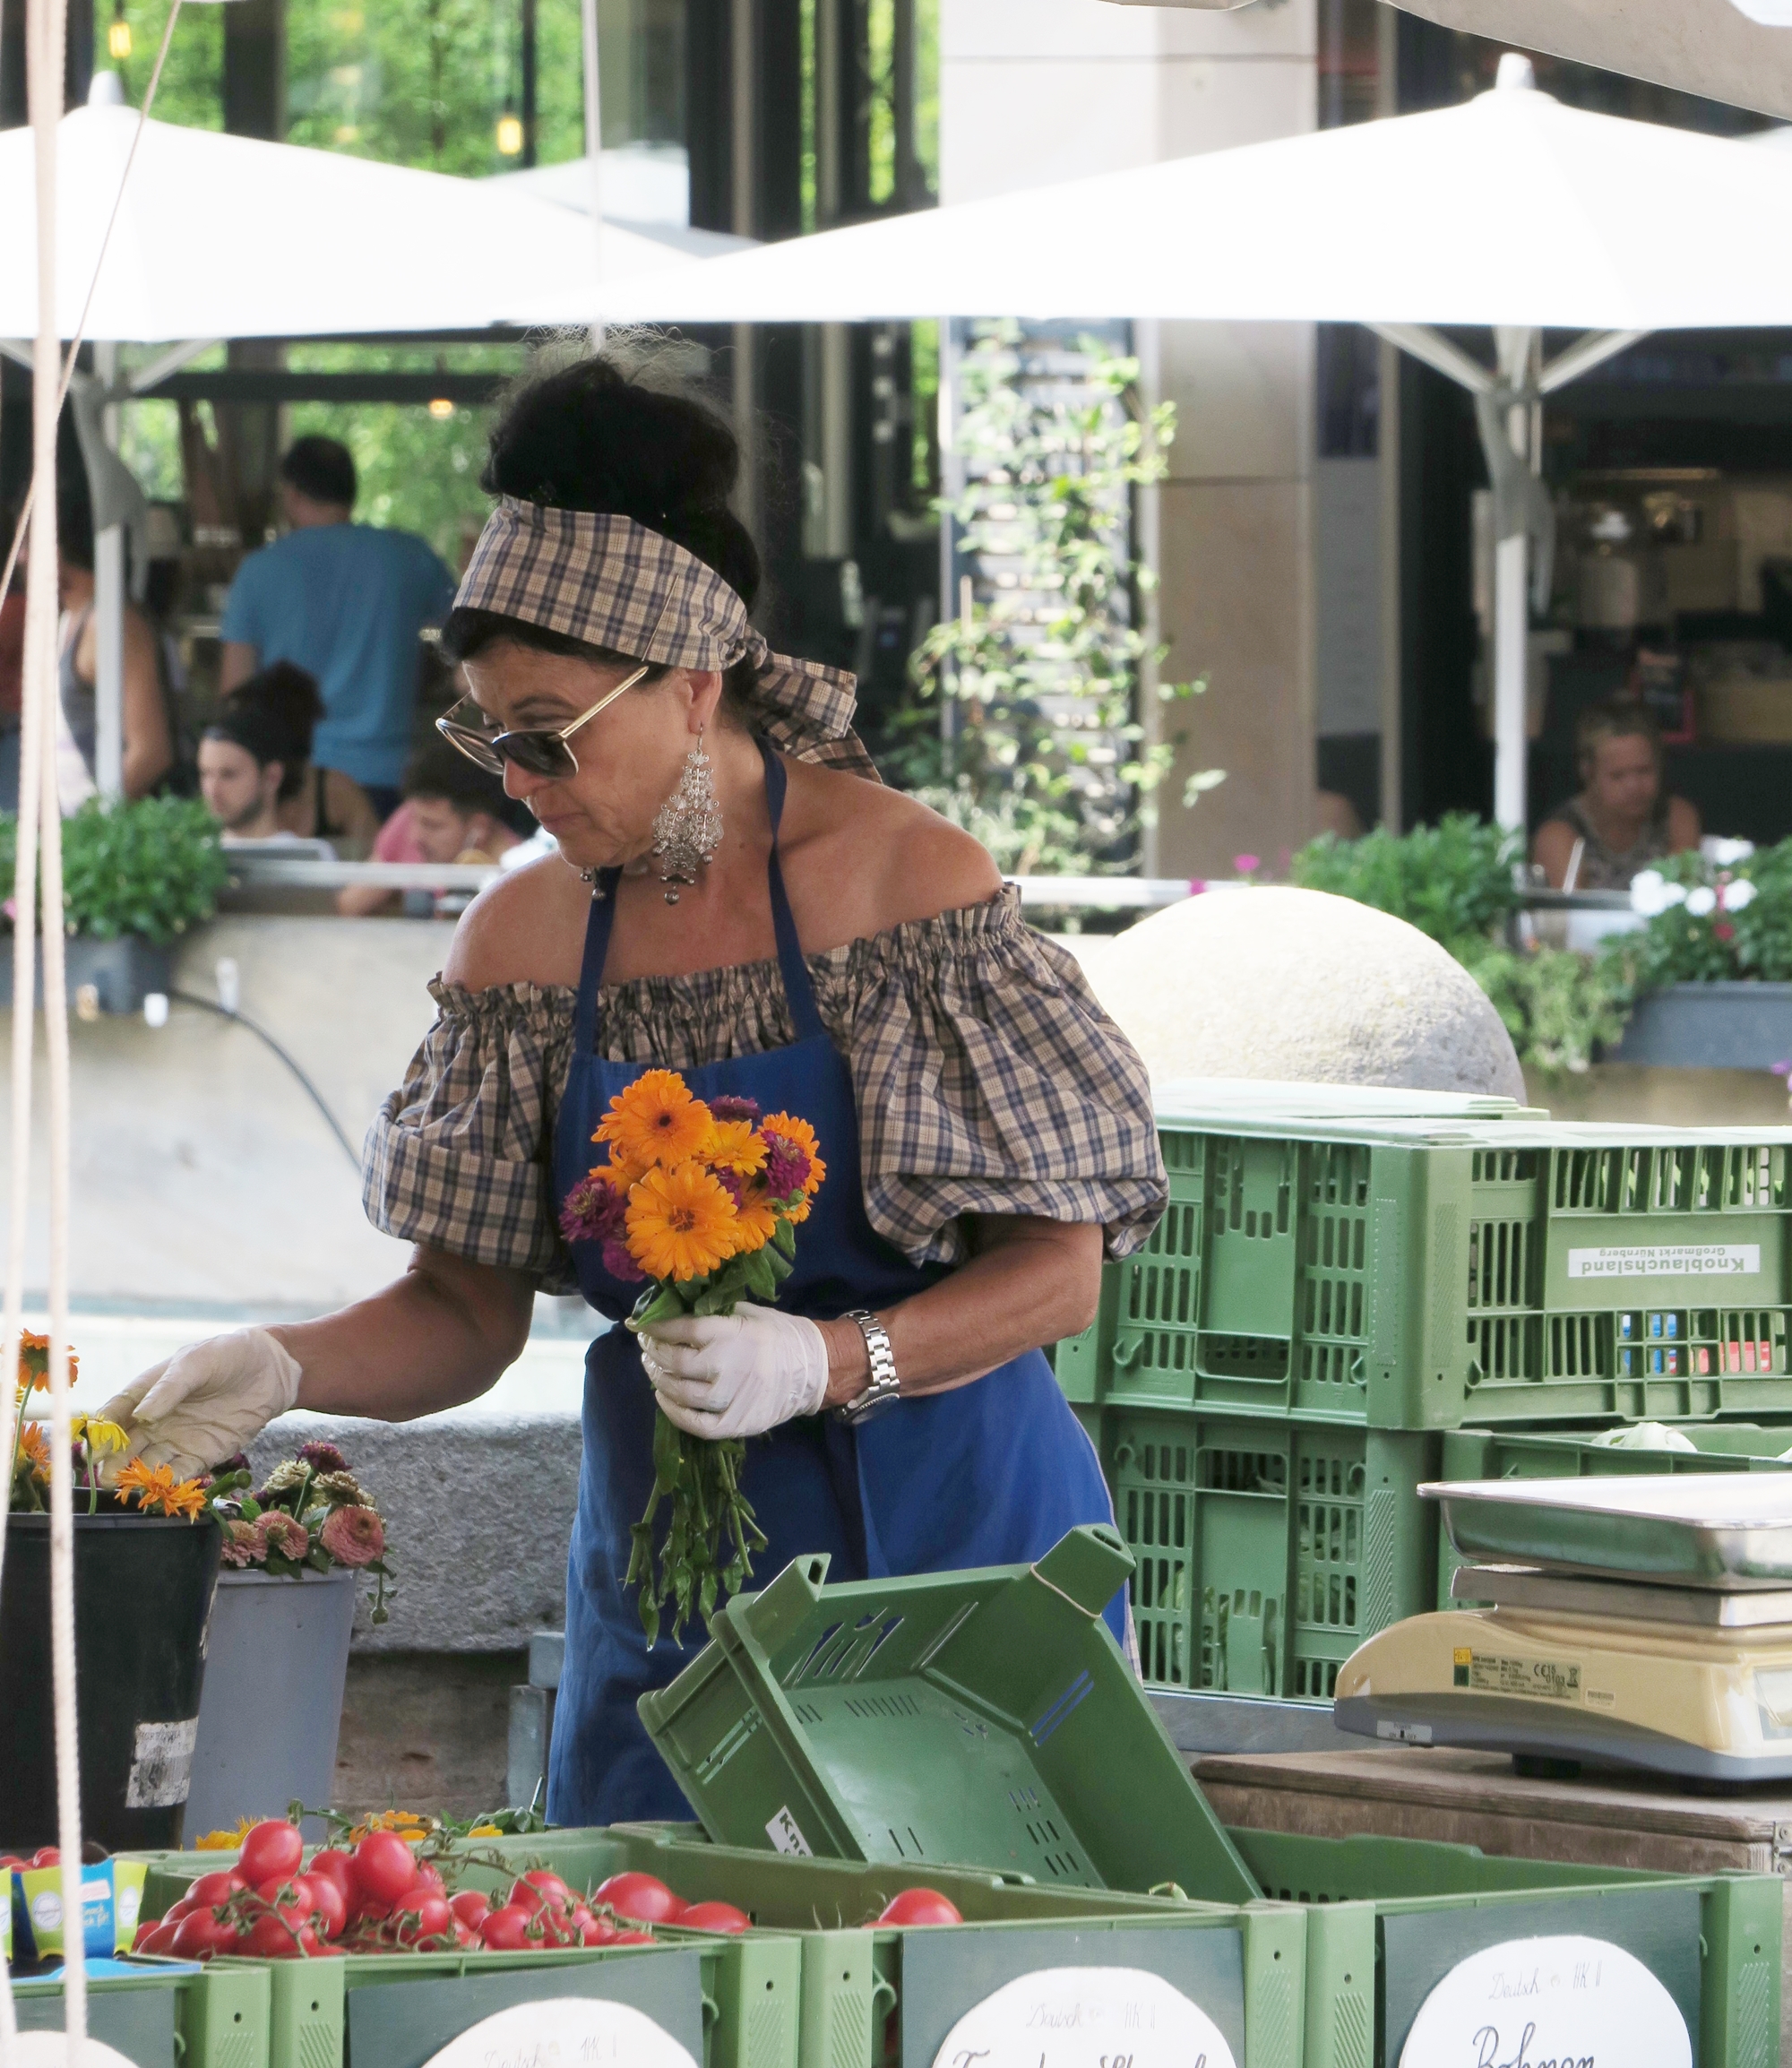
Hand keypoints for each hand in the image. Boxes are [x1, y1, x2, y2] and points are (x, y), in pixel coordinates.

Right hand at [98, 1327, 302, 1481]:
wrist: (272, 1369)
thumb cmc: (228, 1355)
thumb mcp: (196, 1362)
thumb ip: (170, 1388)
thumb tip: (141, 1415)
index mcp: (147, 1392)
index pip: (115, 1414)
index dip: (103, 1431)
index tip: (95, 1446)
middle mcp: (156, 1420)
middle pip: (126, 1446)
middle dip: (113, 1462)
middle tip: (106, 1476)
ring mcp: (177, 1439)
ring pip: (148, 1463)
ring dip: (137, 1476)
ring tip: (129, 1485)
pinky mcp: (202, 1455)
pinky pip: (180, 1472)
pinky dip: (170, 1482)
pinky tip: (163, 1487)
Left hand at [638, 1305, 828, 1437]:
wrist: (814, 1367)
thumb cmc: (777, 1334)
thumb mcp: (747, 1313)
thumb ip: (713, 1315)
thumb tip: (674, 1313)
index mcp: (733, 1332)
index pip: (683, 1329)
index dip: (655, 1327)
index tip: (639, 1325)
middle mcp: (730, 1364)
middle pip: (676, 1362)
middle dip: (653, 1353)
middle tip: (646, 1348)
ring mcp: (734, 1397)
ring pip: (682, 1394)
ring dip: (660, 1381)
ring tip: (654, 1371)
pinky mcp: (739, 1422)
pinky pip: (698, 1425)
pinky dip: (675, 1414)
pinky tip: (665, 1401)